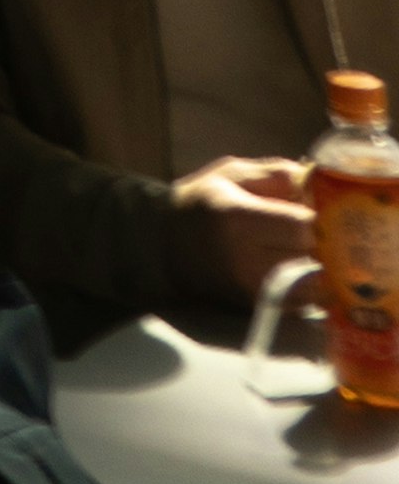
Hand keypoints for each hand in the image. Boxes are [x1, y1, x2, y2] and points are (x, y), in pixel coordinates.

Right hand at [177, 158, 319, 305]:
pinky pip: (302, 303)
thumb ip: (274, 174)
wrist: (169, 248)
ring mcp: (252, 291)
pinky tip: (292, 271)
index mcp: (238, 219)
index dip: (308, 216)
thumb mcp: (231, 174)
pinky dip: (304, 288)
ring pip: (311, 284)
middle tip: (300, 231)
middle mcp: (246, 260)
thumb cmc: (204, 203)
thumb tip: (315, 179)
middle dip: (312, 242)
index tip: (302, 210)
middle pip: (309, 256)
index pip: (301, 226)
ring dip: (311, 267)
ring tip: (295, 251)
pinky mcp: (258, 309)